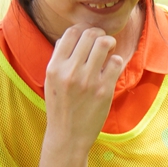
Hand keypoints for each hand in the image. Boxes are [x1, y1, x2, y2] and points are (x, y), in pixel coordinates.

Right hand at [36, 25, 126, 166]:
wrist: (67, 136)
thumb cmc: (60, 107)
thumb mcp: (51, 81)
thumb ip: (59, 59)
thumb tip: (70, 37)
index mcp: (54, 67)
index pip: (71, 33)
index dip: (82, 30)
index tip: (87, 37)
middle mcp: (70, 71)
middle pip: (90, 35)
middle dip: (99, 34)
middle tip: (102, 42)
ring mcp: (88, 80)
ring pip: (104, 44)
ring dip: (109, 43)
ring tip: (108, 51)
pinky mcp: (104, 90)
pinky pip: (116, 62)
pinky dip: (117, 61)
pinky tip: (112, 67)